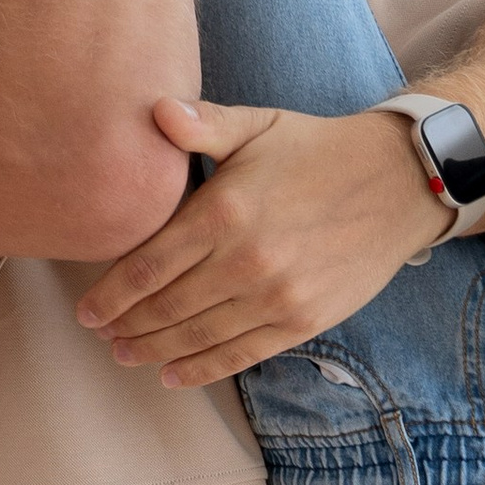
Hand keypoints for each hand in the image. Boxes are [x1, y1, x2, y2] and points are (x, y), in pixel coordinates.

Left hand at [79, 97, 443, 384]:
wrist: (398, 183)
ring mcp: (275, 296)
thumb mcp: (259, 125)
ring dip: (154, 350)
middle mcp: (245, 260)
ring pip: (197, 336)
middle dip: (126, 324)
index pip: (147, 264)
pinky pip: (240, 354)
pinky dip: (202, 369)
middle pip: (165, 306)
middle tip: (101, 333)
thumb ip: (203, 125)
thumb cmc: (318, 150)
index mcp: (224, 211)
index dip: (111, 293)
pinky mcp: (301, 320)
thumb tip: (154, 109)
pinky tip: (172, 374)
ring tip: (126, 354)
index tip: (86, 309)